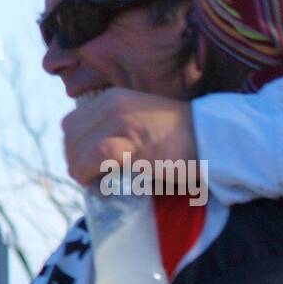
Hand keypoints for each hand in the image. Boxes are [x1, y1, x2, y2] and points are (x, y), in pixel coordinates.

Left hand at [62, 88, 196, 187]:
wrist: (212, 138)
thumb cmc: (184, 136)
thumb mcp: (143, 118)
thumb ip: (120, 126)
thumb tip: (98, 153)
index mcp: (113, 99)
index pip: (72, 123)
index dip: (74, 147)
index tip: (87, 165)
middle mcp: (111, 107)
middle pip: (70, 137)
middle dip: (75, 160)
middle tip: (90, 178)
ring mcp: (120, 124)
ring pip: (78, 150)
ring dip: (81, 171)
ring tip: (95, 183)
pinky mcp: (130, 145)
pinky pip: (93, 160)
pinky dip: (90, 174)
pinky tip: (98, 185)